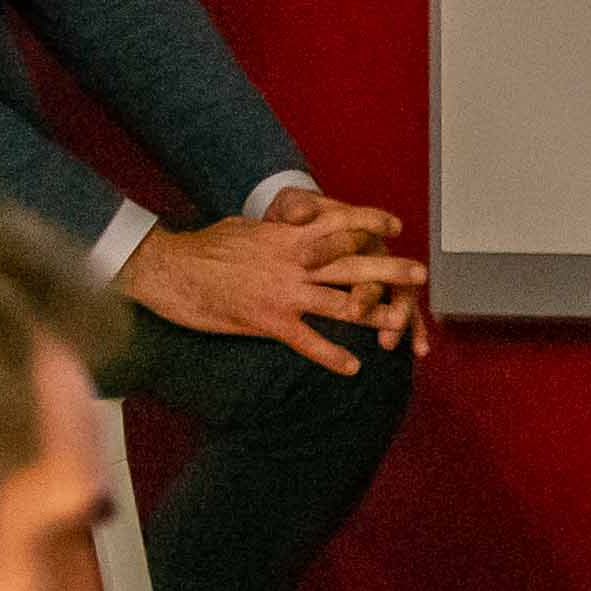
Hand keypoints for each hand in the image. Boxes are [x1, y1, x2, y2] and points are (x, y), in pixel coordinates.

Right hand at [131, 207, 419, 371]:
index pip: (340, 224)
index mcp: (289, 235)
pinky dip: (332, 356)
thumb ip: (277, 231)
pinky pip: (309, 342)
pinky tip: (353, 367)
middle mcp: (294, 261)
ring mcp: (284, 293)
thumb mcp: (247, 227)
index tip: (395, 226)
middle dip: (390, 269)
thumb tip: (292, 225)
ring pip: (340, 303)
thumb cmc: (205, 246)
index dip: (371, 223)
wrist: (170, 269)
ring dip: (374, 314)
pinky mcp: (268, 322)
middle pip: (353, 263)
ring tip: (401, 324)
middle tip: (421, 273)